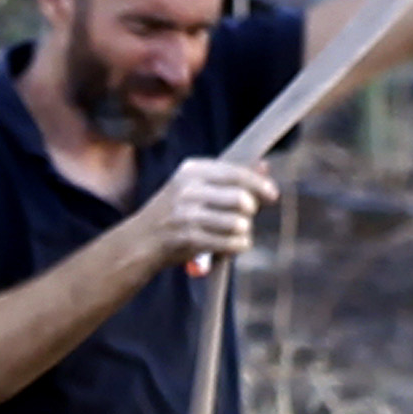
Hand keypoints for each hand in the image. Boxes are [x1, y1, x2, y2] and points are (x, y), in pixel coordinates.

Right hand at [126, 153, 275, 272]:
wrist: (139, 242)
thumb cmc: (174, 213)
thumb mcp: (195, 187)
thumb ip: (229, 177)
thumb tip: (264, 166)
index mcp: (191, 171)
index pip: (236, 173)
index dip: (260, 184)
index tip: (272, 194)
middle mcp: (188, 190)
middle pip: (242, 199)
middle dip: (249, 212)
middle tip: (242, 218)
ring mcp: (188, 215)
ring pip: (240, 223)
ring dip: (242, 232)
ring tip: (230, 234)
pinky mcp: (190, 239)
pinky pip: (233, 243)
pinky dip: (236, 247)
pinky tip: (226, 247)